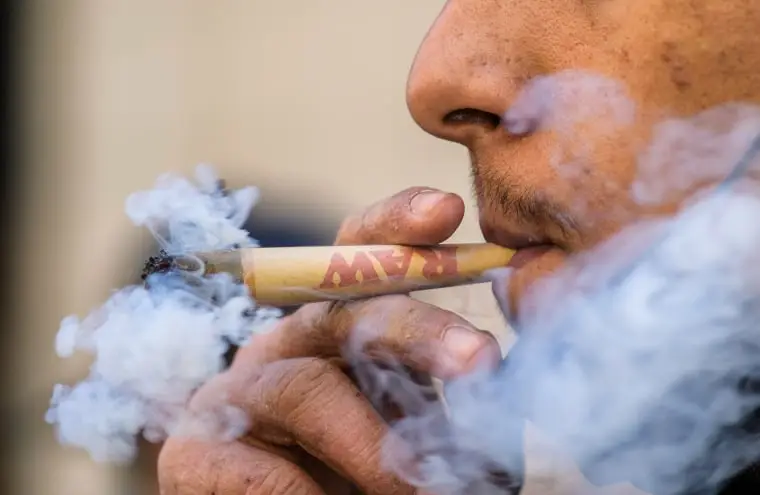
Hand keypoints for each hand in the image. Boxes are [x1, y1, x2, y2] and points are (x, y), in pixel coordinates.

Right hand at [157, 187, 501, 494]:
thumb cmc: (364, 478)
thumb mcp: (416, 433)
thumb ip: (450, 410)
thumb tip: (503, 394)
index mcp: (338, 329)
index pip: (358, 258)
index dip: (397, 226)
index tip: (445, 211)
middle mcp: (286, 345)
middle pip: (339, 307)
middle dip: (415, 328)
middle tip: (479, 359)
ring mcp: (236, 392)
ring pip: (305, 389)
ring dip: (373, 445)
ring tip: (419, 489)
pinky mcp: (193, 451)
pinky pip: (260, 470)